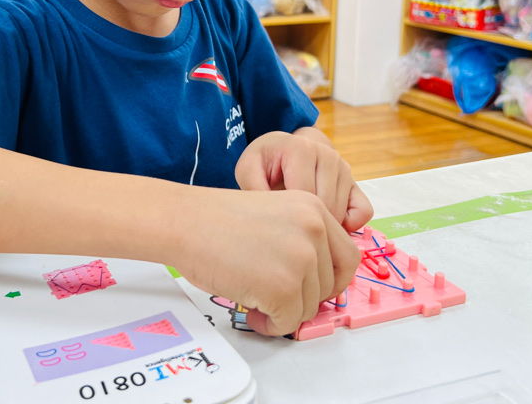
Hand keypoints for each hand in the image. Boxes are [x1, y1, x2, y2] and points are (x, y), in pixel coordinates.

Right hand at [171, 186, 359, 336]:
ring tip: (256, 298)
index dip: (330, 280)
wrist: (184, 222)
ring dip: (284, 311)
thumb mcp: (275, 215)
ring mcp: (300, 259)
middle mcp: (314, 230)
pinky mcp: (282, 287)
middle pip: (329, 286)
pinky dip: (271, 324)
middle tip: (274, 296)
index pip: (347, 257)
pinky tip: (251, 309)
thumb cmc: (215, 220)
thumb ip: (302, 239)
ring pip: (309, 306)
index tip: (312, 288)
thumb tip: (317, 280)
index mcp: (314, 208)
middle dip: (302, 298)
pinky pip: (288, 322)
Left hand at [234, 128, 373, 231]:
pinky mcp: (355, 181)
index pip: (304, 197)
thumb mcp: (248, 169)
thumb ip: (253, 188)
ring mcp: (344, 167)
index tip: (276, 223)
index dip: (289, 218)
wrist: (283, 148)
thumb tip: (275, 216)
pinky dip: (349, 225)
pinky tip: (326, 224)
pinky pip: (363, 212)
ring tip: (301, 223)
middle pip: (325, 207)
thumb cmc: (265, 162)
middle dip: (307, 225)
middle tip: (288, 229)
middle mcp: (329, 154)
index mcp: (301, 148)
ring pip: (341, 214)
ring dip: (324, 226)